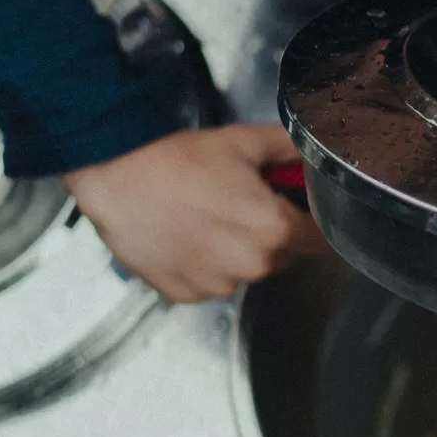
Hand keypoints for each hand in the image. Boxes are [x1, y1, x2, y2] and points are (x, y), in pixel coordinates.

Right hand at [62, 123, 328, 301]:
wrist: (117, 181)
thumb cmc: (176, 162)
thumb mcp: (243, 142)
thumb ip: (290, 149)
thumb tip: (314, 152)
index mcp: (275, 230)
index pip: (319, 240)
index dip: (311, 220)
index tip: (296, 208)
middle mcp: (251, 266)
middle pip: (282, 255)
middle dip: (272, 232)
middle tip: (242, 202)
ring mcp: (217, 285)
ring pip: (245, 270)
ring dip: (237, 250)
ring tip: (208, 216)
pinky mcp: (186, 294)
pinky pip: (210, 282)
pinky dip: (205, 264)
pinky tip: (187, 235)